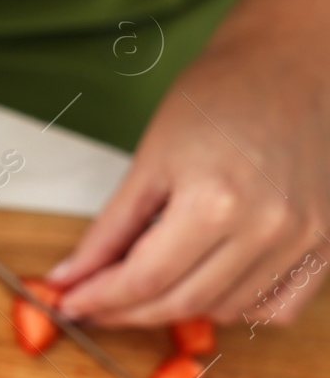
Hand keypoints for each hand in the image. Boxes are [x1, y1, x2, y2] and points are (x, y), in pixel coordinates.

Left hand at [49, 40, 329, 327]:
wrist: (291, 65)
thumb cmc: (223, 94)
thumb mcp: (150, 159)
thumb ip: (110, 228)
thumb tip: (72, 275)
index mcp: (215, 202)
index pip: (145, 280)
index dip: (101, 299)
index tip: (73, 304)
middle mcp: (267, 228)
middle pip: (183, 303)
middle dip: (129, 312)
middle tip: (96, 304)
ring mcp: (304, 239)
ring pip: (227, 310)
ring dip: (179, 309)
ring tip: (146, 285)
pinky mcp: (327, 242)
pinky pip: (277, 307)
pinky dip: (237, 306)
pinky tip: (208, 283)